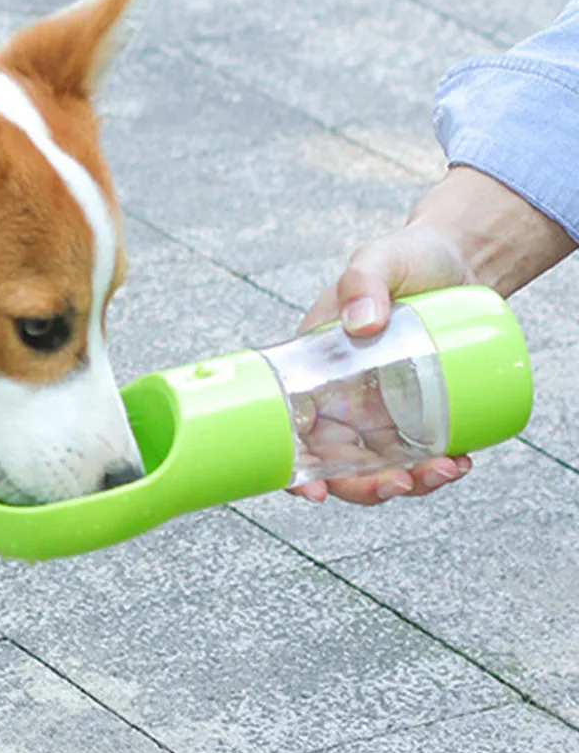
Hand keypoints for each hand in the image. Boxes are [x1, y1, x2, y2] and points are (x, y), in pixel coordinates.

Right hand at [291, 166, 573, 505]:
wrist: (461, 258)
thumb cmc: (406, 257)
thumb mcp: (378, 259)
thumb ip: (364, 280)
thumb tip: (363, 323)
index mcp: (312, 373)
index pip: (291, 434)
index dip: (295, 475)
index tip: (313, 494)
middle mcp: (341, 400)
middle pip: (338, 466)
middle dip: (366, 489)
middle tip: (400, 483)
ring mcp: (382, 410)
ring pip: (382, 468)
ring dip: (409, 484)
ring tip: (446, 469)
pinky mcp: (420, 412)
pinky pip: (421, 453)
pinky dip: (439, 468)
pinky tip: (460, 461)